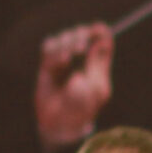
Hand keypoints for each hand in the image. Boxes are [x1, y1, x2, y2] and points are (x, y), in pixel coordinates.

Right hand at [34, 21, 113, 152]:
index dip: (99, 31)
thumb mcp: (96, 88)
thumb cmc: (83, 109)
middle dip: (81, 35)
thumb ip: (98, 63)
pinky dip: (55, 51)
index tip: (98, 29)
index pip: (100, 39)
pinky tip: (61, 62)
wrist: (60, 123)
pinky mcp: (48, 65)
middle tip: (81, 48)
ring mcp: (63, 61)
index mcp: (97, 64)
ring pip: (63, 37)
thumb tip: (104, 40)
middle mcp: (81, 59)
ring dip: (67, 43)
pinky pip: (49, 47)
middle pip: (81, 33)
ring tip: (68, 58)